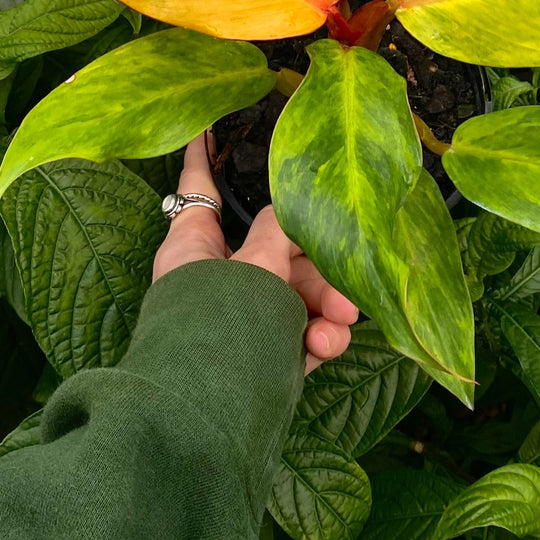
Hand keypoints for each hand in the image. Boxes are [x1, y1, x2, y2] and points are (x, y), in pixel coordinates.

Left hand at [153, 135, 357, 373]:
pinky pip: (292, 336)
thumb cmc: (222, 324)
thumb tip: (291, 211)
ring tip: (342, 324)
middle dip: (316, 268)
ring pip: (290, 296)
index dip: (205, 156)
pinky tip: (326, 346)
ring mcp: (236, 317)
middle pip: (272, 252)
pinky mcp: (257, 356)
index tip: (205, 124)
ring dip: (324, 308)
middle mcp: (213, 277)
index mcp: (193, 246)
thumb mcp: (257, 266)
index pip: (199, 189)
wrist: (207, 414)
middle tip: (345, 286)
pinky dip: (313, 339)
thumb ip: (279, 232)